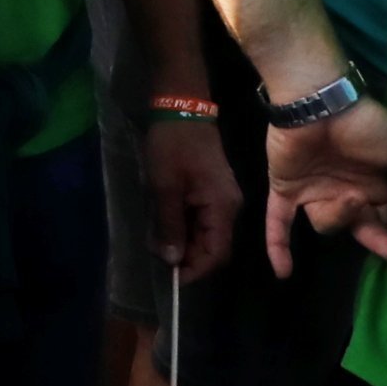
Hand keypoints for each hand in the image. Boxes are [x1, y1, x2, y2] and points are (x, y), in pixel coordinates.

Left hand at [141, 114, 240, 279]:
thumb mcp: (165, 186)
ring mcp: (222, 199)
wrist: (181, 108)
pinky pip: (202, 219)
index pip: (216, 253)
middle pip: (213, 247)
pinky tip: (165, 225)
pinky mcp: (212, 192)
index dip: (195, 269)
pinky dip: (185, 227)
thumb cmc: (172, 146)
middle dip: (187, 257)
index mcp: (223, 207)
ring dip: (184, 242)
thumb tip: (171, 260)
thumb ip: (169, 224)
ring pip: (206, 234)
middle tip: (157, 258)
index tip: (170, 277)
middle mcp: (229, 207)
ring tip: (158, 244)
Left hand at [262, 94, 386, 274]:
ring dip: (337, 216)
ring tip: (348, 197)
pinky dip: (278, 247)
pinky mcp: (285, 189)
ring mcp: (314, 191)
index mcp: (372, 183)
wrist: (322, 103)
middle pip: (359, 227)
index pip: (386, 218)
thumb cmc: (367, 125)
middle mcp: (344, 190)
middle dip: (376, 239)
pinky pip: (279, 224)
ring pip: (326, 225)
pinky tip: (283, 273)